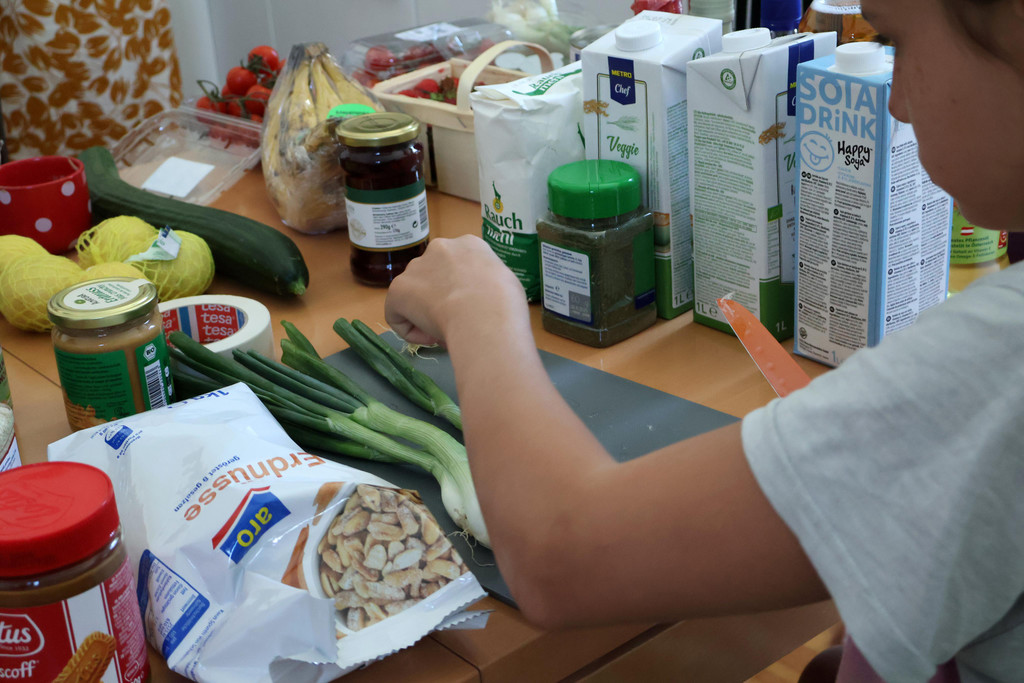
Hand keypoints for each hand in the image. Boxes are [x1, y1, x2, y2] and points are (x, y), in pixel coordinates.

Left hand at [384, 235, 528, 347]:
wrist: (485, 315)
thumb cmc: (505, 302)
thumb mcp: (507, 284)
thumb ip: (488, 284)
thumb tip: (482, 300)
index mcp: (470, 244)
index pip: (459, 265)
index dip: (463, 289)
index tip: (470, 307)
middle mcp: (440, 248)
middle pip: (434, 275)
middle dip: (441, 297)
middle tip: (456, 320)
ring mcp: (417, 267)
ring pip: (416, 294)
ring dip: (426, 312)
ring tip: (445, 331)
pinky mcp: (398, 289)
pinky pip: (398, 313)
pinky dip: (410, 330)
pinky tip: (430, 337)